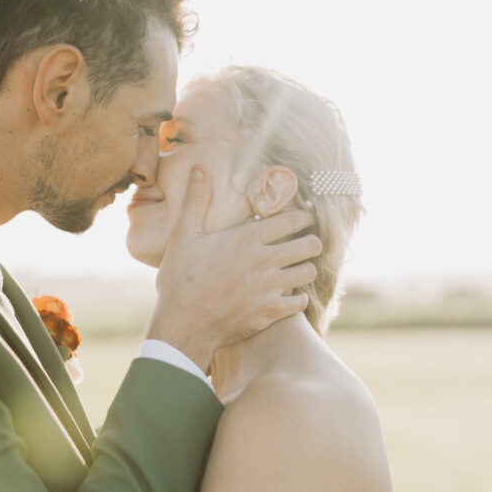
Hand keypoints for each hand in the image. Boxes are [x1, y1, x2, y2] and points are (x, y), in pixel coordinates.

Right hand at [146, 166, 320, 371]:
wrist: (182, 323)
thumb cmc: (181, 278)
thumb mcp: (184, 235)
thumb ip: (196, 200)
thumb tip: (200, 168)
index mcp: (247, 239)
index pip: (292, 220)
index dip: (304, 216)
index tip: (307, 216)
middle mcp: (264, 261)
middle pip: (309, 245)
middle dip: (311, 242)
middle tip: (307, 243)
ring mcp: (270, 289)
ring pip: (307, 273)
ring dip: (305, 269)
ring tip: (298, 268)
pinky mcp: (270, 313)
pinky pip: (300, 303)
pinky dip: (297, 298)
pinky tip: (288, 296)